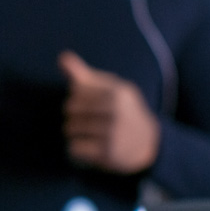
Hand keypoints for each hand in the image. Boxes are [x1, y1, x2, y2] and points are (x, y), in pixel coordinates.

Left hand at [59, 51, 159, 174]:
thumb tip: (62, 57)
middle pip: (70, 109)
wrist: (148, 143)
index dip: (76, 98)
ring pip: (70, 129)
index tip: (87, 105)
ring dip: (73, 133)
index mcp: (117, 92)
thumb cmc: (121, 110)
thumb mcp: (110, 89)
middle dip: (72, 116)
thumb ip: (84, 74)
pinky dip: (75, 149)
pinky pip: (74, 148)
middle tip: (84, 121)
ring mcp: (113, 132)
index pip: (76, 91)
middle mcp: (116, 111)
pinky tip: (87, 147)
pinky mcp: (108, 153)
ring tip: (85, 134)